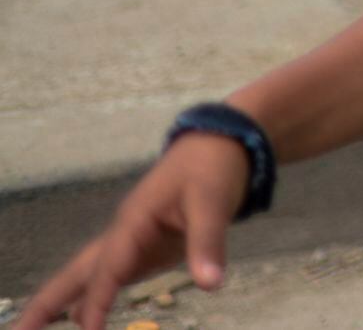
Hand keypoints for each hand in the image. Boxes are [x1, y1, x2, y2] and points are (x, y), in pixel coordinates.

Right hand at [16, 134, 249, 327]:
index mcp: (133, 220)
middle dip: (47, 303)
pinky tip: (79, 318)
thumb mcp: (214, 202)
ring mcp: (131, 242)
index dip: (99, 298)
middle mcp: (123, 234)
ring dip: (64, 304)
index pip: (110, 266)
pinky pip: (112, 277)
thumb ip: (209, 243)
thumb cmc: (212, 168)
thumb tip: (210, 285)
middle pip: (77, 272)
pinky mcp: (144, 248)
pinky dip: (93, 298)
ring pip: (89, 276)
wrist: (220, 144)